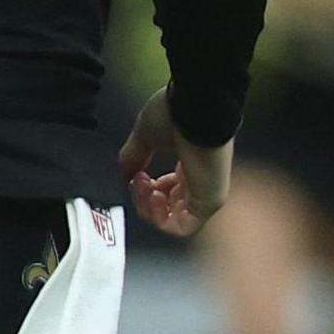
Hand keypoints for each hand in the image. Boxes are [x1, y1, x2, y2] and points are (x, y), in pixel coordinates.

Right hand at [119, 88, 232, 237]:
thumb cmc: (178, 113)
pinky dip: (162, 219)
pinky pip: (184, 226)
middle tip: (139, 181)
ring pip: (174, 220)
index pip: (169, 191)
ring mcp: (207, 191)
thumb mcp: (145, 137)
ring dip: (150, 209)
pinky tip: (154, 197)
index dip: (147, 189)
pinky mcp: (211, 200)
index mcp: (190, 164)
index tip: (137, 175)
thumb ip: (134, 158)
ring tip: (146, 189)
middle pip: (169, 208)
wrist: (196, 107)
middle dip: (145, 200)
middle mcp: (200, 179)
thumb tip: (123, 174)